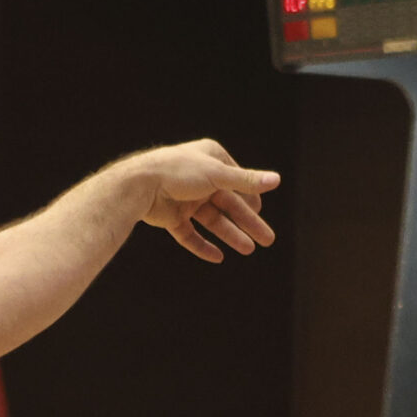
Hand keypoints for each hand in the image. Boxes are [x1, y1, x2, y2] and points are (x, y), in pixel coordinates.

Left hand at [125, 140, 278, 262]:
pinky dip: (203, 245)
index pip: (237, 180)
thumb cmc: (179, 171)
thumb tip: (276, 180)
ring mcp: (185, 199)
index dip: (251, 198)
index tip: (262, 213)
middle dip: (248, 222)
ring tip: (248, 249)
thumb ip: (247, 181)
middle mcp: (199, 178)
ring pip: (212, 220)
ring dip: (231, 234)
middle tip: (267, 239)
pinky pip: (190, 234)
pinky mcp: (171, 217)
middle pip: (228, 204)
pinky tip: (218, 257)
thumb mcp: (218, 175)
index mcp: (211, 159)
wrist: (140, 185)